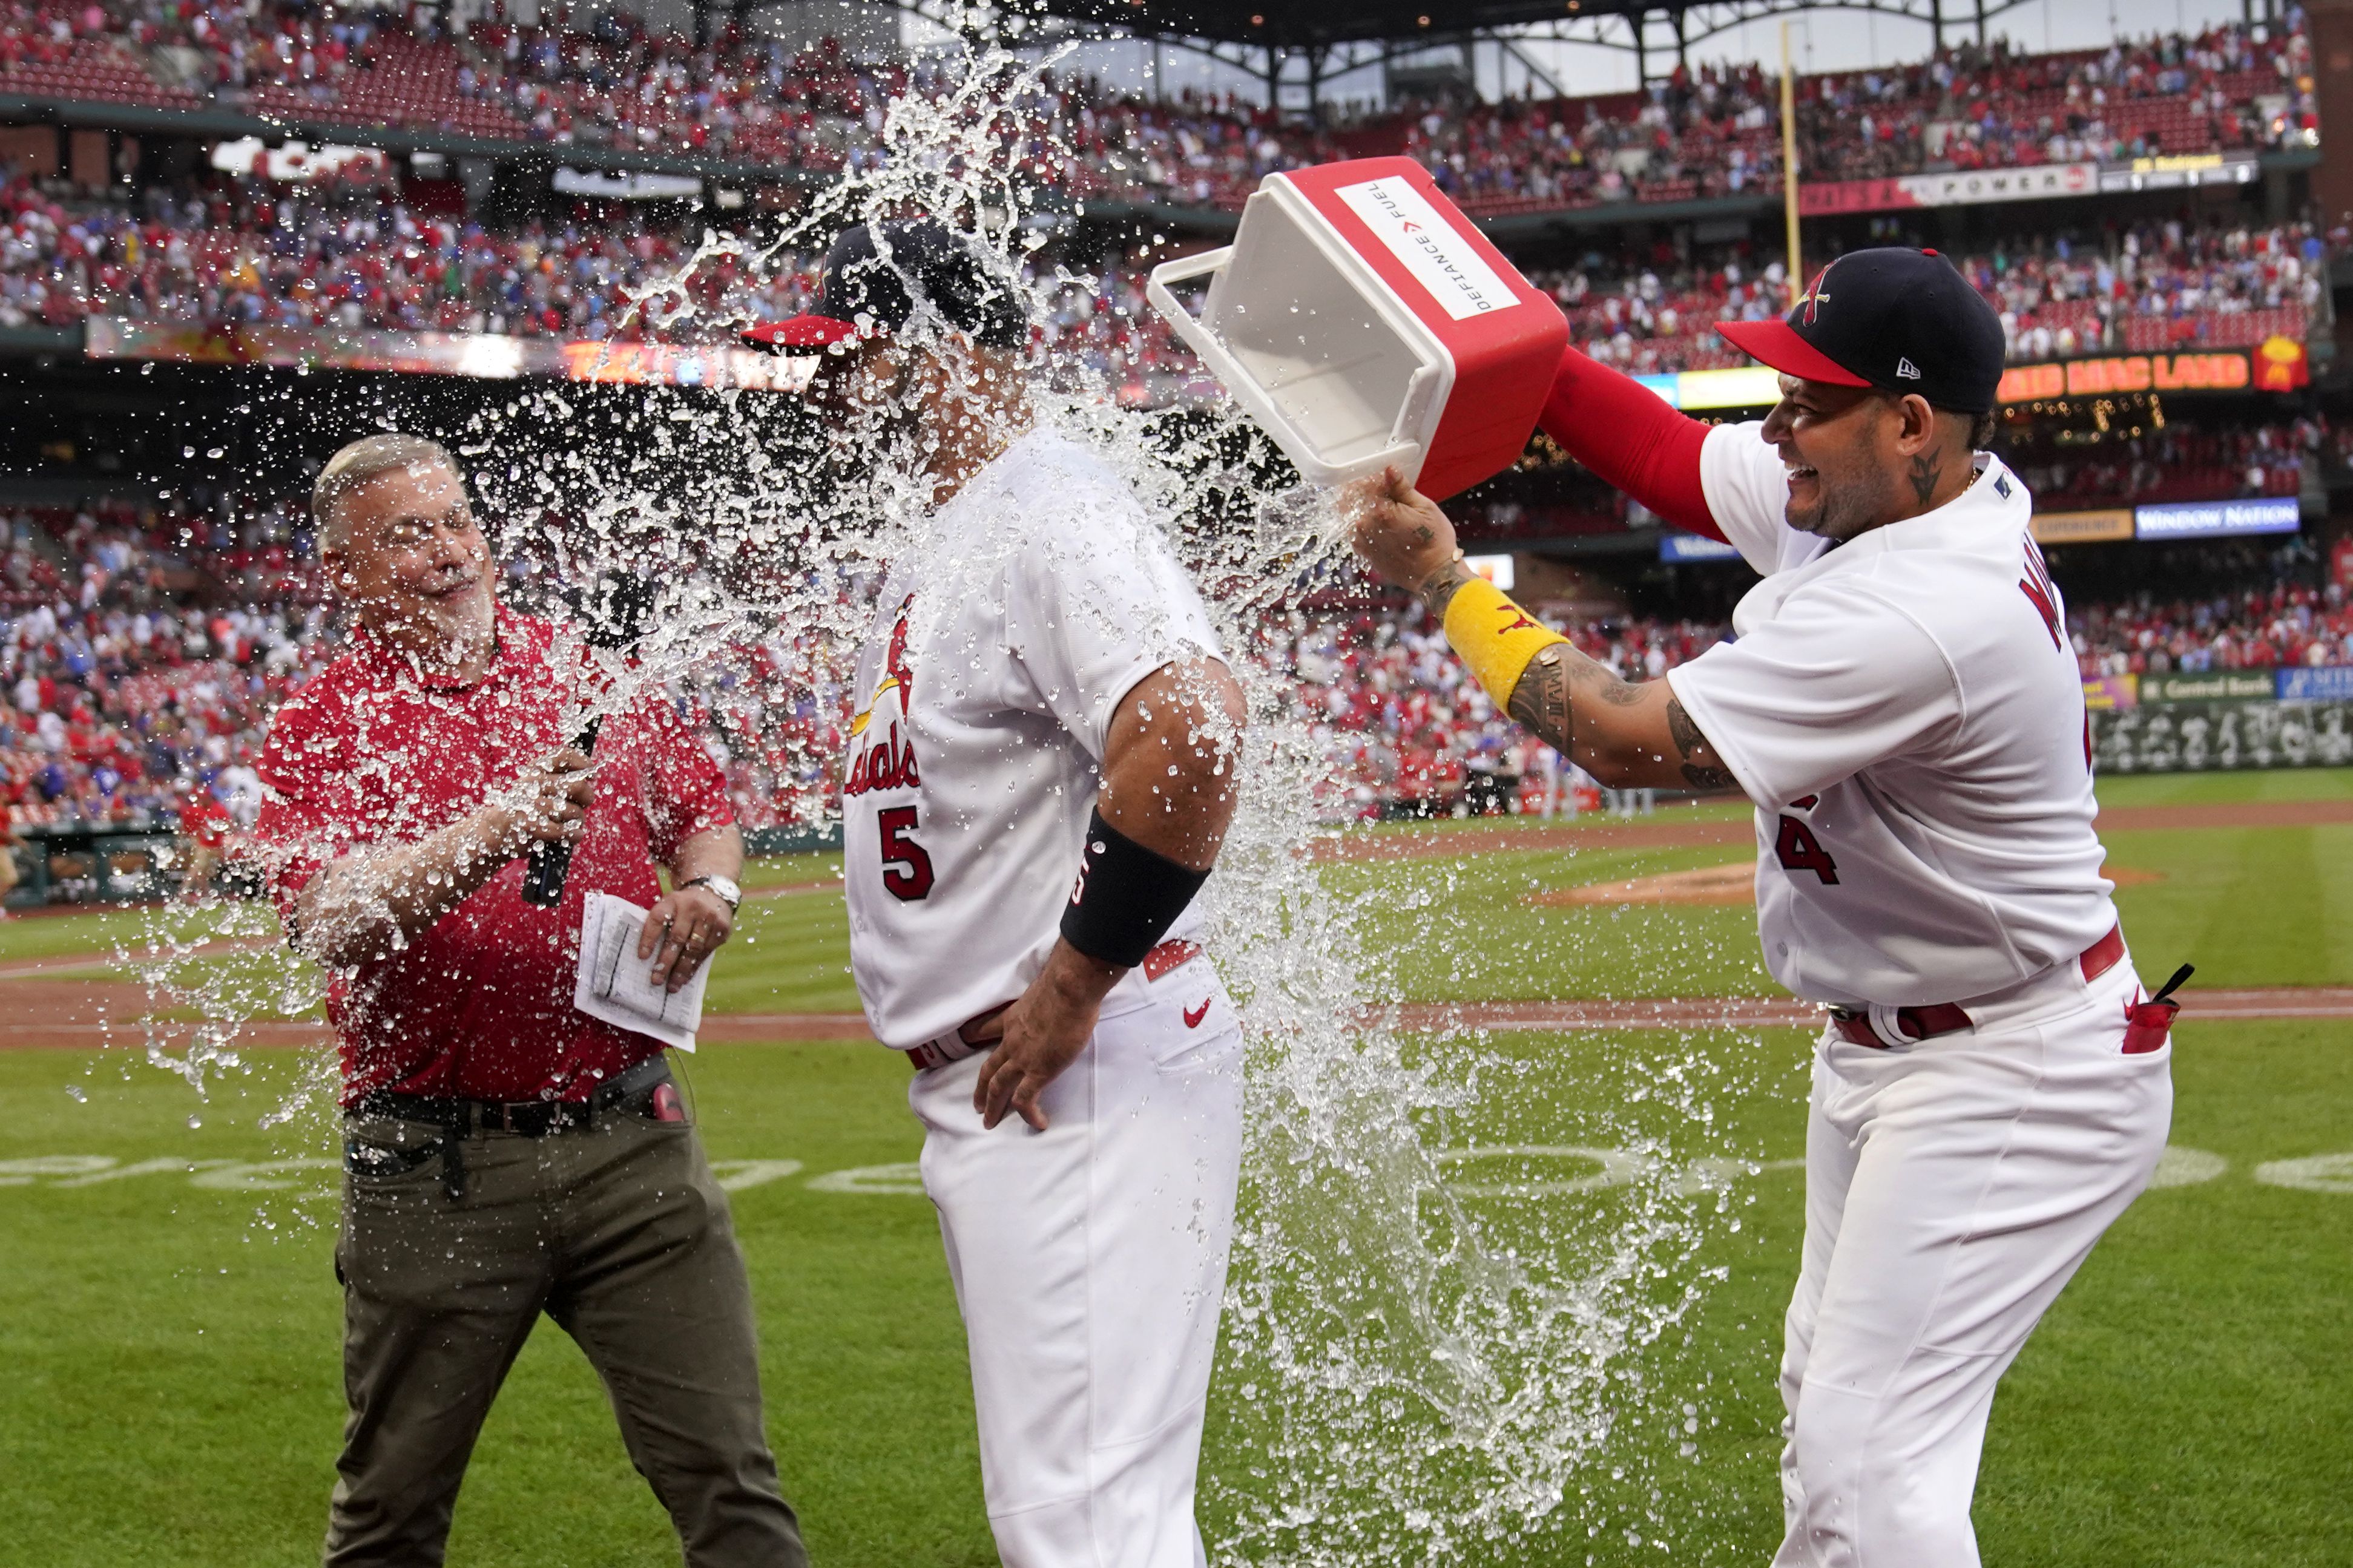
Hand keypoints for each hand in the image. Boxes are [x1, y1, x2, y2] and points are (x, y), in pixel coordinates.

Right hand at [492, 746, 594, 852]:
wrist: (495, 831)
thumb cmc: (526, 809)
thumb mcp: (539, 787)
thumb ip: (562, 779)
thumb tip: (590, 776)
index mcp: (535, 769)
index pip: (564, 756)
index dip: (583, 764)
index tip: (591, 775)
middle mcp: (531, 782)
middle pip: (577, 785)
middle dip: (586, 798)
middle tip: (582, 804)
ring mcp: (527, 803)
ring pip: (573, 811)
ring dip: (577, 821)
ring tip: (569, 823)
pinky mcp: (526, 824)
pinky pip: (563, 830)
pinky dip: (573, 834)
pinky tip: (574, 835)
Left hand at [639, 885, 733, 991]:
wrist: (715, 892)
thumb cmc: (683, 906)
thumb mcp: (670, 905)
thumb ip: (660, 923)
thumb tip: (647, 957)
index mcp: (673, 900)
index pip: (658, 919)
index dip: (649, 938)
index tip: (642, 957)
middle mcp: (692, 907)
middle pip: (677, 937)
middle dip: (666, 961)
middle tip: (656, 980)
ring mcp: (710, 918)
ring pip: (694, 948)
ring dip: (682, 970)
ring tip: (672, 985)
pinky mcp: (722, 929)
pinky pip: (706, 952)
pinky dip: (695, 967)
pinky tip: (686, 977)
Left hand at [970, 943, 1122, 1130]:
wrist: (1069, 991)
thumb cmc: (1064, 986)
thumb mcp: (1045, 993)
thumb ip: (1045, 1003)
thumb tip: (1061, 1001)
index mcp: (1012, 1019)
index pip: (986, 1028)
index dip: (973, 1036)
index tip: (966, 1040)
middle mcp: (1011, 1041)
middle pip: (988, 1069)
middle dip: (981, 1089)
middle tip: (976, 1105)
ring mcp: (1022, 1059)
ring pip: (998, 1088)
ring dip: (992, 1106)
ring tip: (989, 1121)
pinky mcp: (1038, 1072)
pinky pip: (1027, 1100)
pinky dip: (1029, 1114)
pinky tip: (1037, 1123)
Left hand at [1341, 465, 1458, 591]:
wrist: (1434, 575)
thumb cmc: (1435, 541)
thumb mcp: (1425, 508)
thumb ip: (1402, 488)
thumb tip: (1389, 469)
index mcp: (1381, 511)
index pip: (1364, 485)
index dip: (1372, 479)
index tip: (1382, 479)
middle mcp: (1366, 527)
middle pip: (1354, 500)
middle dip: (1364, 493)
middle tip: (1382, 492)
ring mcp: (1362, 541)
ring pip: (1352, 516)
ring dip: (1363, 509)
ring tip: (1385, 510)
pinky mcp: (1364, 553)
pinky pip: (1356, 532)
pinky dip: (1364, 525)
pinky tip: (1381, 524)